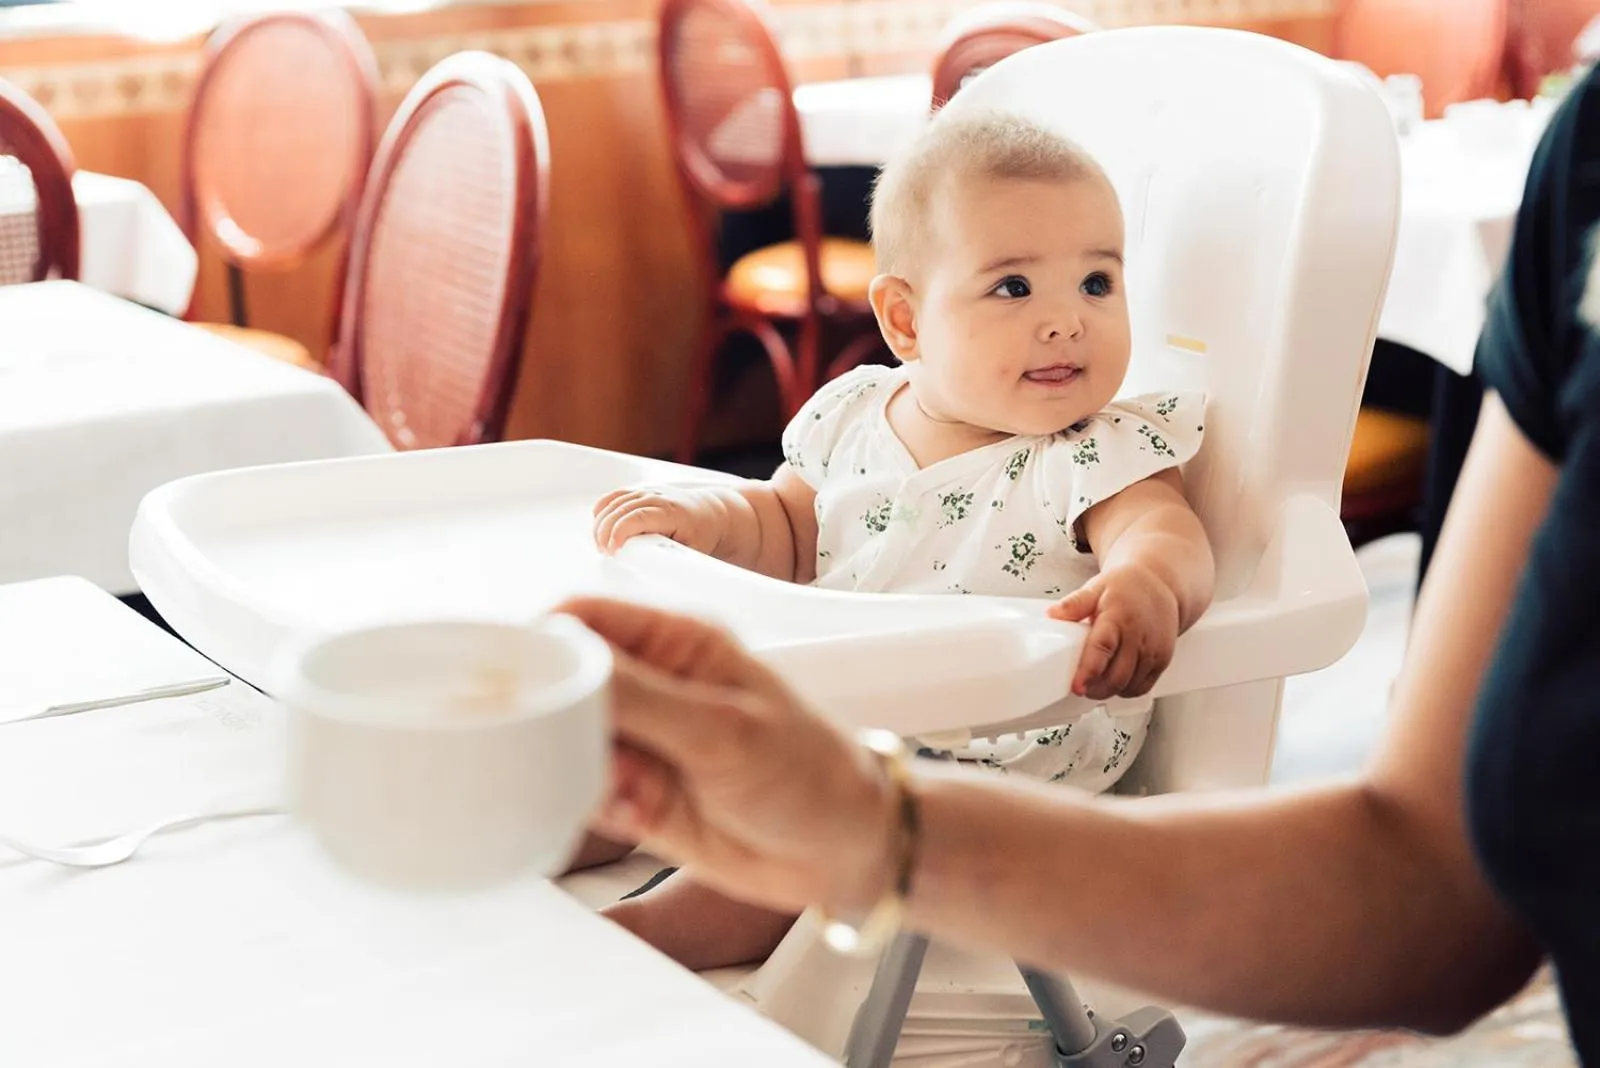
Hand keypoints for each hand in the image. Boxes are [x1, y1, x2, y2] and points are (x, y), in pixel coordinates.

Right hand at [556, 597, 896, 914]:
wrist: (843, 851)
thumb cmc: (810, 772)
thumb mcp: (724, 730)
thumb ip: (642, 699)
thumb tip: (567, 665)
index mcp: (675, 643)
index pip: (583, 619)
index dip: (538, 641)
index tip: (511, 679)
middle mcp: (649, 685)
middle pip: (559, 680)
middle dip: (549, 717)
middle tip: (562, 748)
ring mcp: (639, 740)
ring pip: (562, 740)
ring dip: (572, 767)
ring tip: (624, 790)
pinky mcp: (633, 793)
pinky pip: (578, 789)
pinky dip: (589, 805)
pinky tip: (634, 815)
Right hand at [592, 486, 727, 556]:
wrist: (712, 513)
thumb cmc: (703, 533)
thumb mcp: (693, 551)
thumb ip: (675, 562)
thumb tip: (660, 580)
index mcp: (671, 512)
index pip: (637, 517)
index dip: (620, 531)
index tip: (612, 550)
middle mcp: (657, 497)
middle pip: (620, 509)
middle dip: (605, 532)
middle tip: (605, 553)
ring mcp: (647, 492)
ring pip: (614, 502)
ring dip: (601, 523)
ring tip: (601, 545)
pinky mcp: (640, 492)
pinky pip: (614, 496)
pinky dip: (602, 509)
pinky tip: (599, 525)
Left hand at [1048, 563, 1180, 699]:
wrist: (1160, 584)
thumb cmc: (1126, 587)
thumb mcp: (1096, 588)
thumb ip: (1074, 604)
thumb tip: (1052, 614)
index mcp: (1118, 617)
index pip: (1103, 648)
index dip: (1089, 671)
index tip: (1077, 686)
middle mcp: (1138, 636)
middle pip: (1117, 676)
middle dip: (1095, 689)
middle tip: (1081, 687)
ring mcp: (1154, 650)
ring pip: (1130, 685)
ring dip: (1110, 691)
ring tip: (1095, 685)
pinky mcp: (1163, 659)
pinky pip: (1144, 686)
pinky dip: (1127, 691)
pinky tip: (1116, 683)